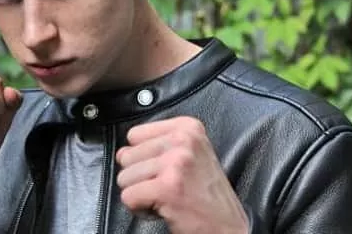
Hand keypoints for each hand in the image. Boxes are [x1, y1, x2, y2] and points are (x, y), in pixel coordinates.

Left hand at [116, 116, 248, 233]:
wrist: (228, 225)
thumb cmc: (206, 193)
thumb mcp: (192, 153)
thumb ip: (160, 143)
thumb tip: (123, 151)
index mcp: (188, 127)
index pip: (135, 134)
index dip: (143, 156)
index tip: (164, 169)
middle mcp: (183, 140)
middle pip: (127, 155)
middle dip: (140, 177)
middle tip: (165, 186)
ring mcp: (175, 163)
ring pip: (125, 176)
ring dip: (140, 193)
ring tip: (164, 197)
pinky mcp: (167, 187)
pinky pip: (128, 196)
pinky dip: (139, 208)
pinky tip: (160, 208)